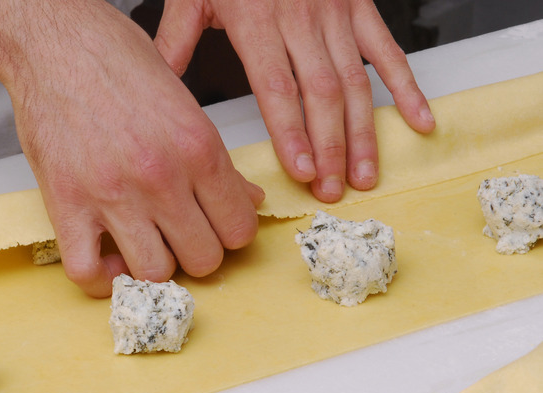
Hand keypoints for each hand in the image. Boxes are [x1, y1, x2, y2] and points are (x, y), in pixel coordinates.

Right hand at [3, 1, 263, 295]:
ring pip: (155, 273)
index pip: (239, 227)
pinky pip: (85, 272)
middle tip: (181, 237)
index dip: (230, 234)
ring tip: (145, 245)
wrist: (54, 41)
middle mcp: (161, 175)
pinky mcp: (65, 202)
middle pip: (204, 258)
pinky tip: (106, 258)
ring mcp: (112, 193)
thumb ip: (216, 160)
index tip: (215, 228)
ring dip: (155, 268)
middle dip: (197, 253)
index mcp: (198, 147)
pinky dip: (101, 279)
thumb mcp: (184, 103)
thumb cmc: (117, 62)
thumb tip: (245, 197)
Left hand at [154, 0, 435, 201]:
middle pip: (320, 94)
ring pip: (355, 82)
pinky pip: (387, 52)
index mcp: (256, 20)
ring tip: (364, 174)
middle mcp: (300, 18)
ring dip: (362, 132)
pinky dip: (407, 88)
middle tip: (331, 189)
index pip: (277, 88)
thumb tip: (158, 86)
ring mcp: (335, 15)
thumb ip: (176, 41)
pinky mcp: (359, 7)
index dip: (291, 133)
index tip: (300, 170)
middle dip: (328, 147)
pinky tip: (418, 121)